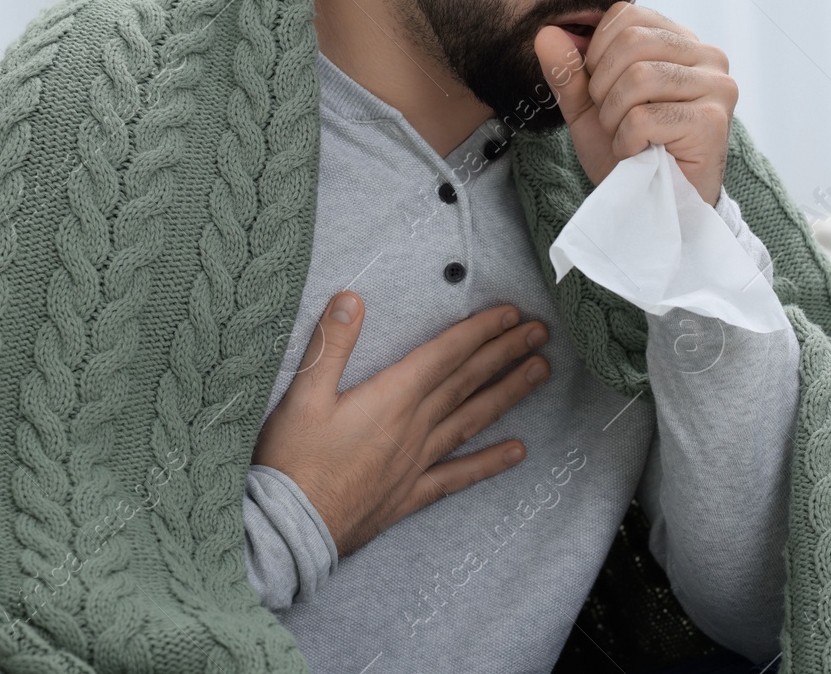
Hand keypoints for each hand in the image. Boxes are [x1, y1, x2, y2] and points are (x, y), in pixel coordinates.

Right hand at [251, 291, 550, 555]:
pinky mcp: (410, 494)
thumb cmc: (292, 462)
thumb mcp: (302, 395)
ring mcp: (416, 463)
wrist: (290, 531)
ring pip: (471, 420)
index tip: (509, 313)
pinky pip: (458, 476)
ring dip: (508, 394)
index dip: (479, 331)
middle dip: (505, 352)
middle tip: (540, 332)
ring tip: (541, 373)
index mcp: (390, 399)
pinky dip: (489, 462)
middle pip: (466, 382)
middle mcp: (413, 428)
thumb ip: (331, 345)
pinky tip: (518, 452)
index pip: (444, 355)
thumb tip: (350, 299)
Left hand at [533, 2, 737, 205]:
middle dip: (604, 87)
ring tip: (627, 139)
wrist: (654, 207)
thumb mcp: (589, 107)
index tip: (603, 92)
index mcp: (681, 42)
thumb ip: (569, 71)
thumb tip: (545, 34)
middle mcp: (707, 56)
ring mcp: (717, 87)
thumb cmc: (630, 153)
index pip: (627, 14)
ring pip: (639, 77)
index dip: (598, 53)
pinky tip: (639, 155)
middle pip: (632, 40)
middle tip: (614, 120)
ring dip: (615, 117)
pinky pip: (644, 117)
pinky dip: (627, 142)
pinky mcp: (712, 122)